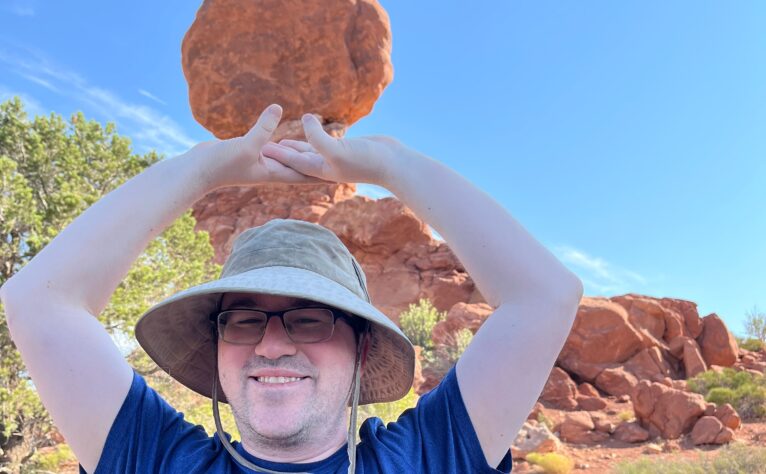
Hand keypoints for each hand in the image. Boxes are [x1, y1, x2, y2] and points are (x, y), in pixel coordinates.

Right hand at [188, 104, 332, 188]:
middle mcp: (269, 170)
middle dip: (316, 165)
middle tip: (335, 161)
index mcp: (273, 173)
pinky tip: (282, 139)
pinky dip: (279, 146)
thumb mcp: (246, 144)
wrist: (197, 171)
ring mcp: (258, 164)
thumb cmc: (220, 163)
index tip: (341, 173)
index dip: (322, 173)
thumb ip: (263, 127)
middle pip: (299, 168)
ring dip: (298, 155)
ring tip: (314, 150)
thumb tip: (279, 107)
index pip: (304, 174)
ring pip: (285, 159)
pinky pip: (270, 150)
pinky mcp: (248, 155)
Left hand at [260, 113, 406, 185]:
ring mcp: (337, 158)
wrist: (394, 164)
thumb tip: (305, 119)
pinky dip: (314, 137)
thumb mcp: (337, 149)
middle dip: (280, 155)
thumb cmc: (367, 160)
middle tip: (261, 147)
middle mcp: (327, 167)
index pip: (293, 163)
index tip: (258, 149)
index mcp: (322, 171)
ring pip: (310, 152)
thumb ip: (318, 137)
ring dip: (295, 148)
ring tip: (280, 141)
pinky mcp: (346, 149)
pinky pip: (324, 143)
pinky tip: (311, 131)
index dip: (276, 156)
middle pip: (297, 160)